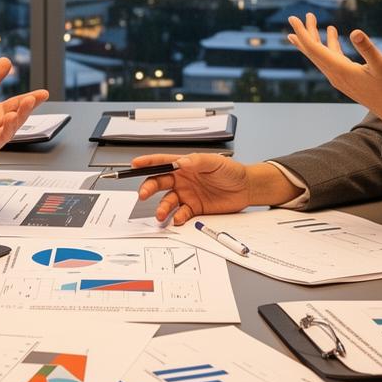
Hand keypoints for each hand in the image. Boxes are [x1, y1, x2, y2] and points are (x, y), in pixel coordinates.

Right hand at [132, 153, 299, 226]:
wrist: (246, 188)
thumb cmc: (231, 171)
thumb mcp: (215, 162)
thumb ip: (197, 161)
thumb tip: (181, 163)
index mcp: (185, 165)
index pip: (162, 162)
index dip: (148, 163)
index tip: (135, 165)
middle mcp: (182, 180)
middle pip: (159, 183)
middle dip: (148, 188)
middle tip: (143, 194)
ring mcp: (187, 195)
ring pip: (167, 201)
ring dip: (162, 208)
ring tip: (161, 214)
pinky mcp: (194, 208)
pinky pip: (181, 214)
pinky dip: (177, 217)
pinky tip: (177, 219)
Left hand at [285, 13, 381, 134]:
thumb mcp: (381, 65)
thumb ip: (367, 48)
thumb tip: (355, 32)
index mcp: (340, 69)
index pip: (314, 48)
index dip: (303, 32)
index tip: (293, 19)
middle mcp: (334, 74)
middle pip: (313, 51)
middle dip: (304, 33)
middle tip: (293, 18)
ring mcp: (338, 77)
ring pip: (320, 55)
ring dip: (314, 39)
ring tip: (309, 23)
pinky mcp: (344, 78)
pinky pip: (330, 59)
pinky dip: (328, 46)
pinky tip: (331, 34)